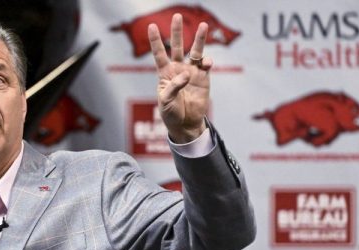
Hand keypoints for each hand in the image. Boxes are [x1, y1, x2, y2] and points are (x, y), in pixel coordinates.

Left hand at [148, 14, 212, 142]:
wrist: (185, 124)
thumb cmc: (170, 113)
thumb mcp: (166, 101)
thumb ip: (174, 86)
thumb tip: (187, 74)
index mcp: (164, 73)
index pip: (158, 54)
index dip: (155, 40)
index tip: (152, 26)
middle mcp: (177, 69)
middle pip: (176, 47)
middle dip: (177, 32)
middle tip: (177, 16)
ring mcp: (191, 72)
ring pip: (194, 51)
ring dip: (199, 39)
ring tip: (203, 26)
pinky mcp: (203, 78)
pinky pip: (205, 65)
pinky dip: (207, 61)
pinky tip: (207, 63)